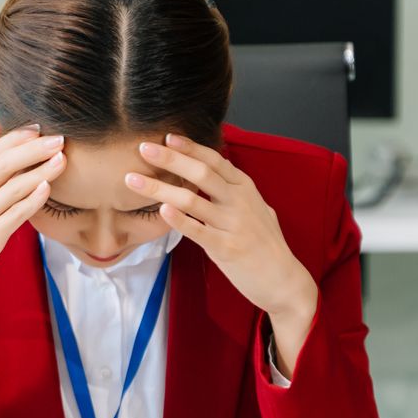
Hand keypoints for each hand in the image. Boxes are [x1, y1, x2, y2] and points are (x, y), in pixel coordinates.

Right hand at [0, 125, 64, 370]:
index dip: (21, 136)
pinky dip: (31, 200)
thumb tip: (22, 162)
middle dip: (35, 148)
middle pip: (6, 162)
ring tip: (62, 159)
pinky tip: (47, 189)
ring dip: (40, 171)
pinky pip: (13, 215)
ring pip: (13, 186)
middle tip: (60, 138)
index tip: (44, 127)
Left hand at [127, 133, 319, 376]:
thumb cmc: (266, 245)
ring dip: (159, 187)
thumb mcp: (257, 209)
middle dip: (170, 158)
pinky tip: (160, 210)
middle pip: (201, 173)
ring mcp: (233, 225)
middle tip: (144, 147)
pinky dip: (178, 220)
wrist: (284, 280)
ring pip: (191, 200)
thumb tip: (219, 172)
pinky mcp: (226, 249)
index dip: (190, 147)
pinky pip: (197, 231)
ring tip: (133, 180)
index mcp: (245, 188)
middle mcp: (240, 202)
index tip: (167, 136)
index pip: (215, 160)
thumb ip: (237, 191)